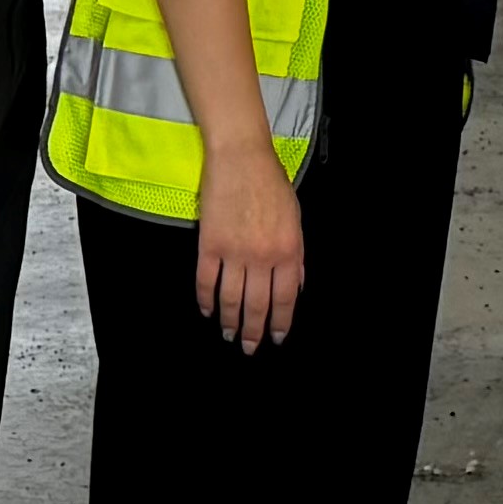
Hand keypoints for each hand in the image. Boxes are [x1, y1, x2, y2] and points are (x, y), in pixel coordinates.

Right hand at [195, 144, 306, 352]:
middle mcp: (262, 257)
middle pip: (257, 306)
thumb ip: (296, 256)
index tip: (276, 338)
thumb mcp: (295, 219)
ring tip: (228, 333)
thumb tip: (297, 287)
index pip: (285, 300)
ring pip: (230, 300)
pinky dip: (205, 300)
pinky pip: (206, 281)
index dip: (280, 323)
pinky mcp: (209, 244)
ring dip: (229, 321)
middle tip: (249, 347)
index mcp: (287, 251)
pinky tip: (207, 310)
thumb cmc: (271, 183)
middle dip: (253, 332)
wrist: (241, 157)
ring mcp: (234, 252)